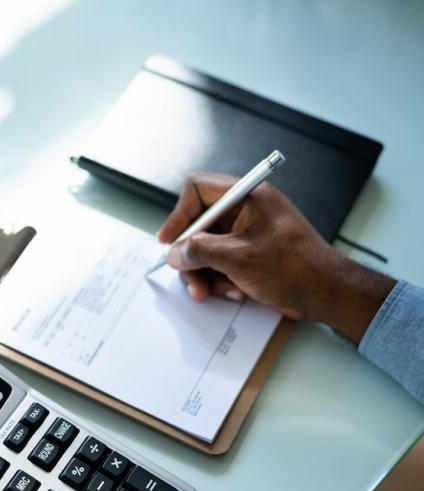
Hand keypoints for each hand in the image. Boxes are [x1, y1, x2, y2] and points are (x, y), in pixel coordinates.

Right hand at [157, 173, 394, 343]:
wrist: (327, 294)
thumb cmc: (297, 268)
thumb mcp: (238, 258)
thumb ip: (199, 251)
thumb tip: (175, 253)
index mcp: (248, 197)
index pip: (199, 190)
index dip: (179, 214)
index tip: (169, 240)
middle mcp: (246, 211)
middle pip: (198, 225)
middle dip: (191, 255)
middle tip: (188, 275)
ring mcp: (247, 233)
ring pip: (206, 248)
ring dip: (205, 272)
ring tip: (213, 291)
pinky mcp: (249, 254)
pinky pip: (220, 263)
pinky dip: (220, 279)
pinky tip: (234, 291)